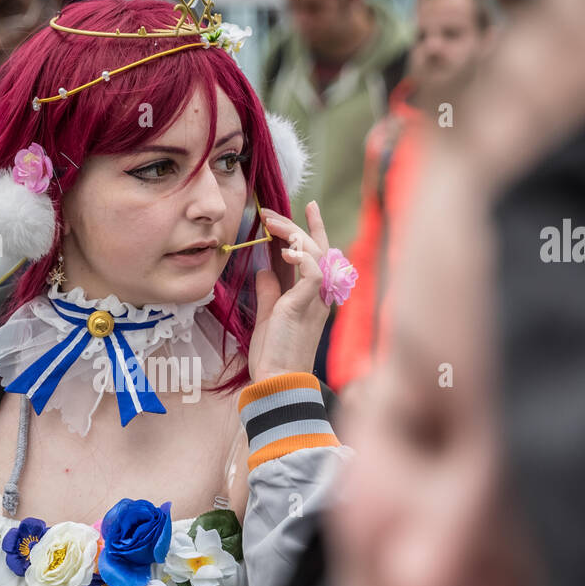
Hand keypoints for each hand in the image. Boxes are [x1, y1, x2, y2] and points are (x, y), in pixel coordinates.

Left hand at [246, 200, 333, 382]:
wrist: (277, 380)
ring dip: (293, 234)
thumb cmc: (274, 355)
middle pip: (317, 248)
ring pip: (316, 254)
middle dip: (295, 225)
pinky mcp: (307, 305)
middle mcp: (320, 294)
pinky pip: (314, 272)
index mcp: (312, 296)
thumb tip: (264, 270)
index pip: (315, 255)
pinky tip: (284, 250)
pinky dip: (302, 257)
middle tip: (269, 213)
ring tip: (271, 224)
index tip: (307, 205)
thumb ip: (269, 291)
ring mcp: (316, 299)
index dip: (310, 230)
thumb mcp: (269, 316)